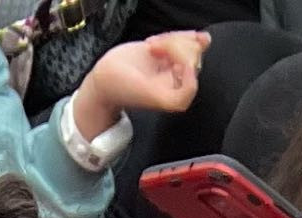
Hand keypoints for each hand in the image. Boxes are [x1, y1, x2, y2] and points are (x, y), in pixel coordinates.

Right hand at [71, 29, 205, 138]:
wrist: (107, 76)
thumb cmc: (125, 89)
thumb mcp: (155, 98)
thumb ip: (180, 95)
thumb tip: (194, 71)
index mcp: (178, 94)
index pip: (194, 71)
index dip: (183, 58)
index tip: (166, 59)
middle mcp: (178, 79)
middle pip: (193, 52)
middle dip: (173, 46)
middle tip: (154, 51)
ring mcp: (173, 63)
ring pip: (189, 42)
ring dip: (169, 39)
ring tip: (152, 46)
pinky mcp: (167, 51)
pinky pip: (182, 37)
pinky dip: (169, 36)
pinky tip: (153, 43)